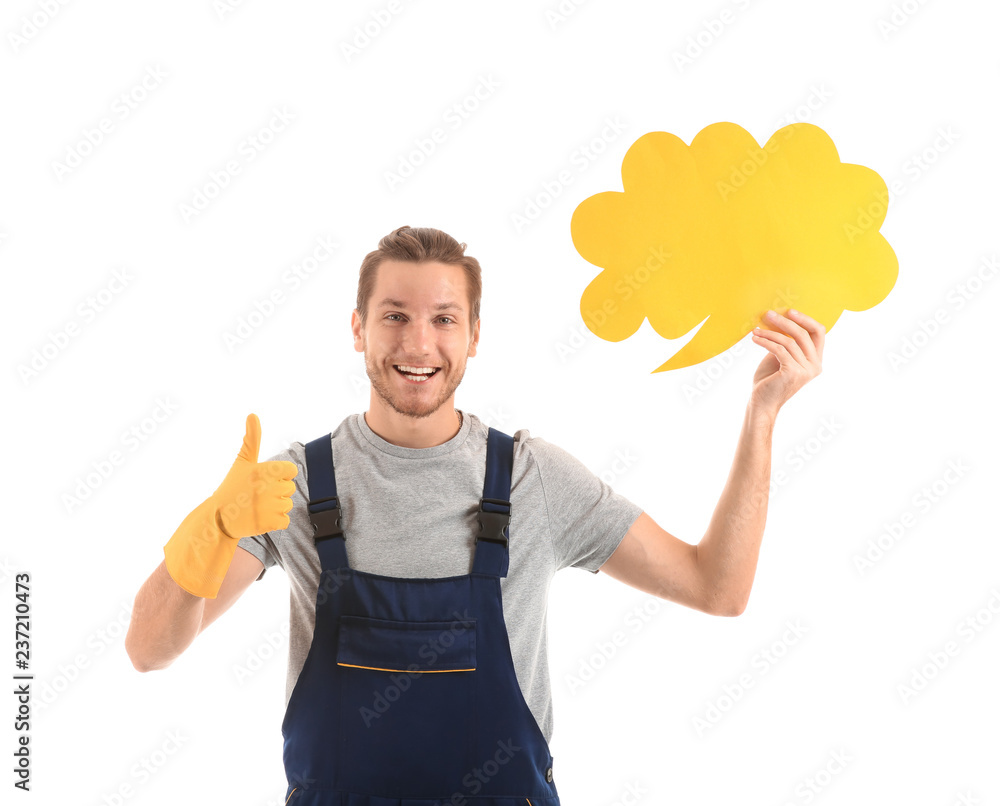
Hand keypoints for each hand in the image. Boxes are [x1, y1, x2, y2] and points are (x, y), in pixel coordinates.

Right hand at [213, 413, 297, 538]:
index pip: (291, 470)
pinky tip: (260, 517)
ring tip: (257, 506)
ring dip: (275, 507)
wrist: (218, 518)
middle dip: (277, 492)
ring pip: (288, 504)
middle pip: (290, 488)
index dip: (280, 475)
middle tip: (257, 495)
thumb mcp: (242, 462)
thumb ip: (251, 439)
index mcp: (265, 470)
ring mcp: (269, 506)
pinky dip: (275, 521)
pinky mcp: (269, 523)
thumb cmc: (232, 486)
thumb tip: (253, 415)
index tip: (265, 480)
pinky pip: (285, 520)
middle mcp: (268, 487)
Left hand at [749, 308, 824, 417]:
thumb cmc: (769, 380)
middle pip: (804, 334)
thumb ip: (787, 342)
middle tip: (768, 314)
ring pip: (789, 342)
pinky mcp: (793, 372)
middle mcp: (815, 366)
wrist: (762, 402)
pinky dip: (766, 342)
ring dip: (770, 333)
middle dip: (785, 322)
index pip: (819, 333)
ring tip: (756, 330)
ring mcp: (806, 370)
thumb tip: (781, 319)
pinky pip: (779, 350)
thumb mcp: (781, 357)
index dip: (806, 319)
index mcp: (815, 360)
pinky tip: (755, 339)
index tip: (789, 311)